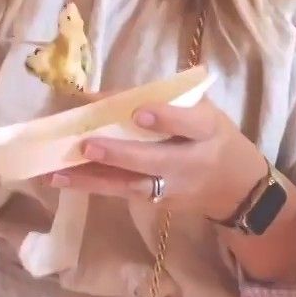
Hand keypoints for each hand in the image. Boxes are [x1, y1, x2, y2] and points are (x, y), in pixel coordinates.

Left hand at [44, 96, 267, 222]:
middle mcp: (190, 162)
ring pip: (129, 184)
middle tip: (87, 145)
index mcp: (207, 130)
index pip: (187, 123)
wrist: (238, 189)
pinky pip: (121, 192)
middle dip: (118, 154)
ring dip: (91, 179)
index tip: (138, 112)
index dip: (164, 118)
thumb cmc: (214, 137)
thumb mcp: (203, 111)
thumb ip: (167, 99)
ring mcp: (171, 188)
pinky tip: (62, 179)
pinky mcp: (156, 203)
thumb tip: (107, 93)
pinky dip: (92, 185)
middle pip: (153, 160)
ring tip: (57, 172)